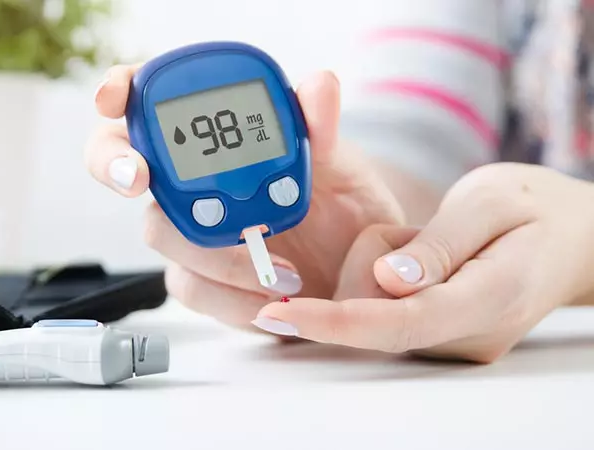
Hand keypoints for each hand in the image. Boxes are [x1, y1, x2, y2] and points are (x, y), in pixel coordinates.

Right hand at [85, 65, 403, 329]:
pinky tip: (269, 299)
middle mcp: (190, 181)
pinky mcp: (203, 280)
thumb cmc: (338, 203)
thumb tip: (319, 85)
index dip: (117, 90)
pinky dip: (229, 296)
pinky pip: (191, 287)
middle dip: (115, 164)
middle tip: (139, 177)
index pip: (149, 100)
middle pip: (122, 163)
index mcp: (214, 137)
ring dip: (211, 250)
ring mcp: (190, 231)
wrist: (353, 265)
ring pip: (158, 232)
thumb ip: (320, 126)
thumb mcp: (336, 161)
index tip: (113, 99)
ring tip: (279, 270)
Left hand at [255, 163, 593, 361]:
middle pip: (378, 318)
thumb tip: (388, 281)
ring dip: (377, 270)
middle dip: (362, 271)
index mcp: (490, 297)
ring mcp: (456, 342)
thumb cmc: (535, 209)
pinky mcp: (441, 337)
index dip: (335, 321)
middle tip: (405, 234)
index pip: (399, 323)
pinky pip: (388, 312)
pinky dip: (387, 281)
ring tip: (427, 241)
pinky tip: (420, 260)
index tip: (282, 312)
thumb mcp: (490, 203)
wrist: (573, 238)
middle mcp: (469, 334)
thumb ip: (438, 245)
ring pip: (377, 314)